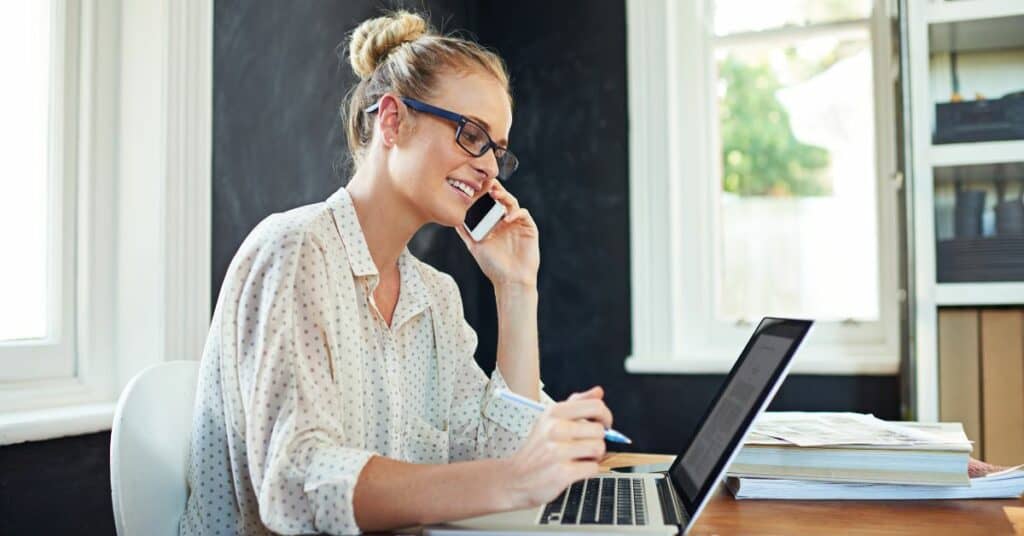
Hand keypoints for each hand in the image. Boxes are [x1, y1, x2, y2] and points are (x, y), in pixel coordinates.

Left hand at [456, 182, 539, 288]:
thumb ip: (466, 232)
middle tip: (485, 182)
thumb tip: (453, 219)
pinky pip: (523, 214)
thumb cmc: (493, 266)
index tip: (473, 184)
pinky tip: (506, 219)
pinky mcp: (529, 228)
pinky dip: (515, 213)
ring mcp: (517, 223)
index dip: (483, 192)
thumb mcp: (475, 246)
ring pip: (512, 202)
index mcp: (493, 222)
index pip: (489, 202)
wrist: (510, 280)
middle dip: (494, 188)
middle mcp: (506, 220)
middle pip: (500, 198)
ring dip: (504, 196)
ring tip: (495, 194)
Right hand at [499, 387, 612, 509]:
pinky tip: (575, 469)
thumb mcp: (551, 420)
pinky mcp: (562, 472)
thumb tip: (598, 392)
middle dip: (597, 440)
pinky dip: (588, 470)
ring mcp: (558, 451)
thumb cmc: (537, 449)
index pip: (595, 406)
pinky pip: (593, 468)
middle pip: (600, 430)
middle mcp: (555, 428)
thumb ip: (576, 404)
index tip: (603, 424)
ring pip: (599, 448)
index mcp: (554, 412)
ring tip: (579, 457)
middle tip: (585, 445)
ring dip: (594, 456)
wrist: (515, 478)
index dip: (605, 416)